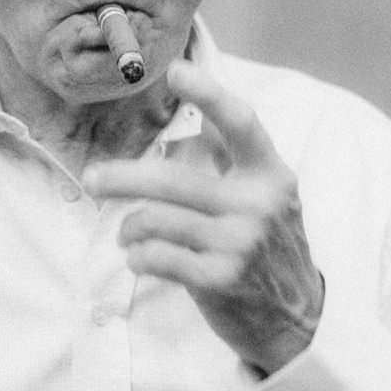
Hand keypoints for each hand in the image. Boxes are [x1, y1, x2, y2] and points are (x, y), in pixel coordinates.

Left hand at [83, 59, 323, 376]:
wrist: (297, 320)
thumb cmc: (269, 250)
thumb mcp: (268, 200)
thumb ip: (233, 164)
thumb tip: (186, 130)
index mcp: (270, 176)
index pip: (240, 124)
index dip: (208, 94)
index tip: (175, 70)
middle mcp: (257, 205)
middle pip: (173, 180)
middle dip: (122, 178)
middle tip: (93, 180)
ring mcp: (240, 244)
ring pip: (156, 220)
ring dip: (131, 227)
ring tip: (129, 232)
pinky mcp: (220, 280)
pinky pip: (157, 256)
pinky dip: (139, 256)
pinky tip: (141, 258)